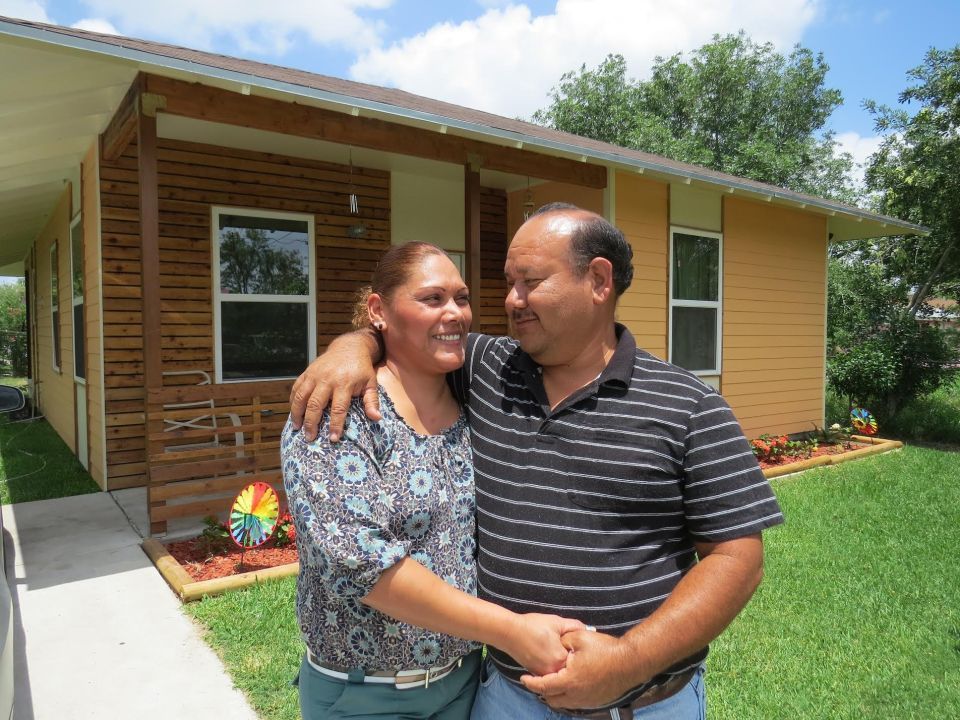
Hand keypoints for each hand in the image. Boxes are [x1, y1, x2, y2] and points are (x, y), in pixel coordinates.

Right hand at [289, 333, 380, 441]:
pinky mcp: (307, 372)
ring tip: (298, 427)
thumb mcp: (371, 383)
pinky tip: (294, 412)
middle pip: (315, 404)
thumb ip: (371, 401)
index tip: (333, 439)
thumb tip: (376, 418)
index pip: (339, 408)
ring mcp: (315, 375)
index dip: (335, 425)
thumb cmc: (361, 369)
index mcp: (344, 383)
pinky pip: (296, 388)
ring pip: (301, 396)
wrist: (350, 347)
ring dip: (298, 413)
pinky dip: (293, 401)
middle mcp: (327, 379)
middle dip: (311, 423)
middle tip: (310, 438)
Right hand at [502, 614, 585, 675]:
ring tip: (550, 645)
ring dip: (560, 661)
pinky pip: (549, 672)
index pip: (578, 657)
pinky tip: (545, 650)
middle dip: (569, 655)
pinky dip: (551, 663)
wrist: (509, 632)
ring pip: (559, 670)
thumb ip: (575, 626)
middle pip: (569, 665)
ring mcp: (543, 674)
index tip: (570, 639)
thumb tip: (588, 630)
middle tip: (559, 641)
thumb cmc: (533, 625)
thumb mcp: (557, 621)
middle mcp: (553, 671)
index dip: (576, 647)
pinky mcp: (536, 674)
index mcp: (561, 658)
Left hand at [520, 630, 642, 709]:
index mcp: (569, 681)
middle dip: (542, 690)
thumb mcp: (579, 637)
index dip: (531, 682)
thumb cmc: (605, 649)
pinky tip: (570, 683)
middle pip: (551, 699)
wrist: (630, 662)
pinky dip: (569, 696)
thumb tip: (554, 645)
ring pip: (564, 703)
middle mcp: (576, 695)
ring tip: (553, 681)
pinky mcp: (596, 701)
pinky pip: (576, 702)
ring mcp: (587, 700)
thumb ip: (562, 641)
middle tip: (538, 679)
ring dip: (555, 694)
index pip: (543, 686)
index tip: (523, 678)